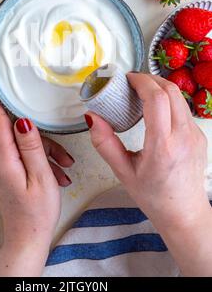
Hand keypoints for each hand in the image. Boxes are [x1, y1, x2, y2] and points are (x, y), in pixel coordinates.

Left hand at [0, 88, 73, 276]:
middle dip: (42, 138)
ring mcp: (2, 166)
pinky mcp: (8, 172)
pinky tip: (58, 175)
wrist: (28, 241)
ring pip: (25, 145)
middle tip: (63, 155)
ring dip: (46, 153)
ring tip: (64, 170)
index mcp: (4, 158)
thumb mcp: (40, 176)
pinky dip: (42, 162)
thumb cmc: (36, 213)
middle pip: (17, 132)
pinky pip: (24, 156)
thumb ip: (31, 145)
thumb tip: (22, 119)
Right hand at [87, 73, 211, 275]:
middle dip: (149, 79)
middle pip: (171, 91)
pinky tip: (154, 110)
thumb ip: (105, 144)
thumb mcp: (123, 172)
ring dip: (160, 88)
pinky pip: (183, 108)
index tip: (127, 79)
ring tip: (141, 93)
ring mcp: (195, 135)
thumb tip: (92, 117)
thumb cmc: (154, 196)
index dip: (141, 81)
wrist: (183, 212)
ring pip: (179, 97)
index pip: (157, 99)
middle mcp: (183, 137)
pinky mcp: (199, 135)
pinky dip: (168, 101)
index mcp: (163, 147)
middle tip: (131, 82)